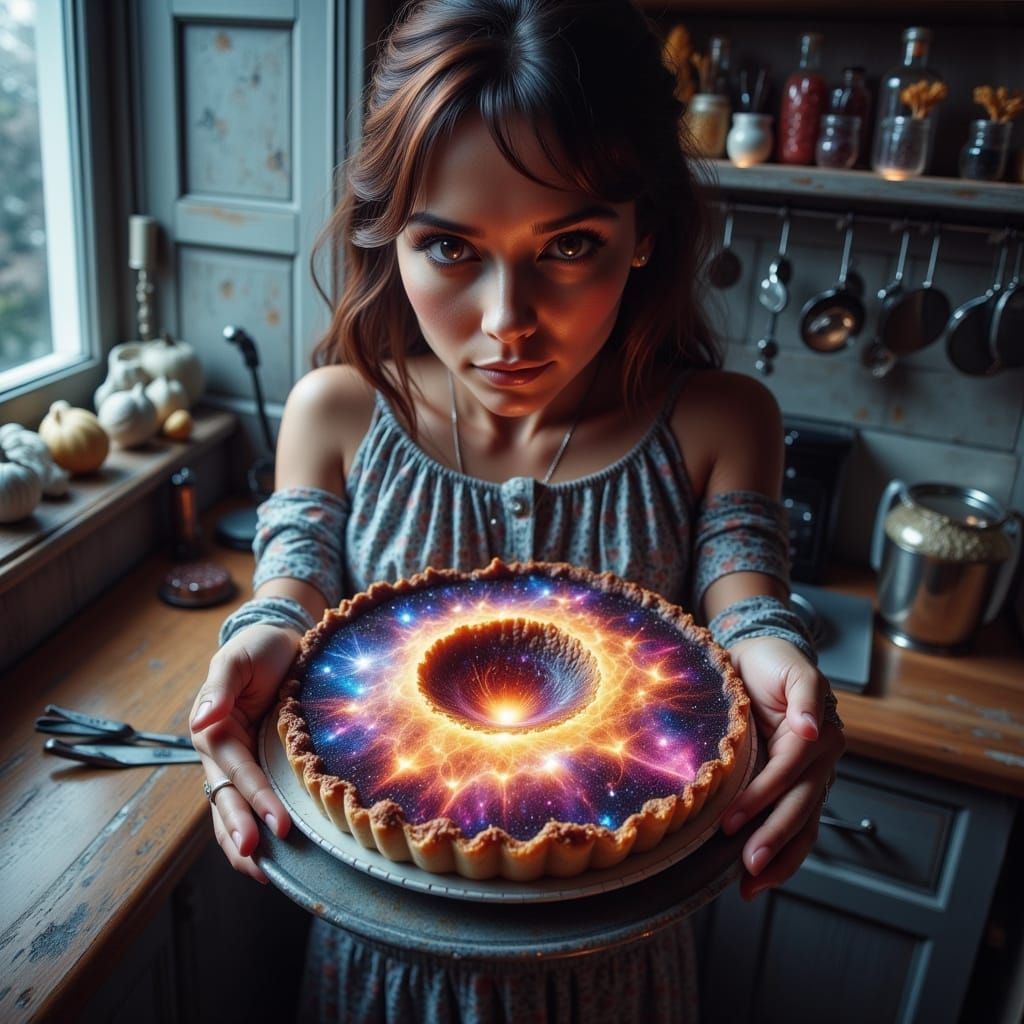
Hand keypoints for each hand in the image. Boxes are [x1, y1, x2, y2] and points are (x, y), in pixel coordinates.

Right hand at [190, 624, 300, 882]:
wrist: (282, 638)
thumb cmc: (258, 648)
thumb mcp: (237, 661)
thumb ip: (220, 690)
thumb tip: (201, 721)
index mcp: (214, 731)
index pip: (235, 772)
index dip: (254, 799)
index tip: (275, 826)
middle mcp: (224, 753)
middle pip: (228, 801)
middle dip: (242, 833)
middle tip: (262, 863)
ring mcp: (241, 761)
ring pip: (235, 810)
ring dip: (245, 844)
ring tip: (265, 875)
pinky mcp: (262, 763)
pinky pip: (255, 800)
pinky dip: (260, 825)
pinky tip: (277, 853)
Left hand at [719, 636, 845, 899]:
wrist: (762, 656)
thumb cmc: (773, 663)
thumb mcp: (793, 669)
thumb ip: (806, 696)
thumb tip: (812, 729)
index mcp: (817, 736)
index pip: (787, 772)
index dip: (761, 798)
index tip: (733, 822)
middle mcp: (817, 762)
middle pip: (798, 807)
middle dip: (774, 839)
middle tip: (749, 867)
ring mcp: (808, 777)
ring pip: (801, 825)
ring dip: (780, 858)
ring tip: (752, 886)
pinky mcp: (793, 785)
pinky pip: (794, 823)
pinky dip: (782, 852)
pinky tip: (761, 876)